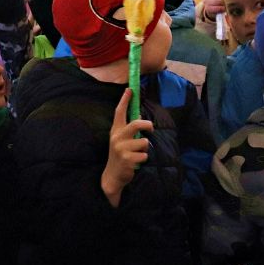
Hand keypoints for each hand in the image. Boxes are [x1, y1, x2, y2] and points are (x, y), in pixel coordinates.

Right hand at [100, 90, 152, 206]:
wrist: (113, 175)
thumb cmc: (120, 155)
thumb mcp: (121, 140)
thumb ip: (128, 129)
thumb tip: (140, 116)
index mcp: (116, 131)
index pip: (119, 112)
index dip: (125, 100)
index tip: (130, 89)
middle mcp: (117, 138)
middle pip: (136, 124)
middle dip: (147, 125)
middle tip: (150, 128)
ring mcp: (121, 148)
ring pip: (144, 142)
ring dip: (144, 148)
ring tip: (137, 153)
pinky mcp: (127, 159)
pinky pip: (144, 154)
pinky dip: (143, 158)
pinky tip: (135, 162)